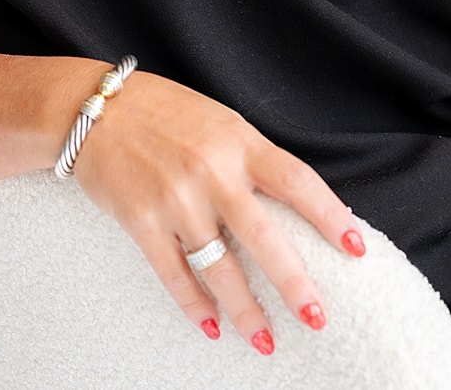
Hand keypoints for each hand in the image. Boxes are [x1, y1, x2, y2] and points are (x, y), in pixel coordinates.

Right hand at [70, 70, 365, 353]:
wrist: (93, 108)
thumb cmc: (162, 113)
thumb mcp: (218, 122)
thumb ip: (251, 158)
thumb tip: (293, 205)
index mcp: (238, 140)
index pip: (297, 181)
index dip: (331, 216)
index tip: (356, 249)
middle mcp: (211, 170)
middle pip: (265, 237)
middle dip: (295, 283)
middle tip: (318, 318)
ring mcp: (176, 198)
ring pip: (220, 268)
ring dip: (245, 311)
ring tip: (265, 341)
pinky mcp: (141, 221)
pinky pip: (175, 274)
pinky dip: (195, 305)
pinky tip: (211, 326)